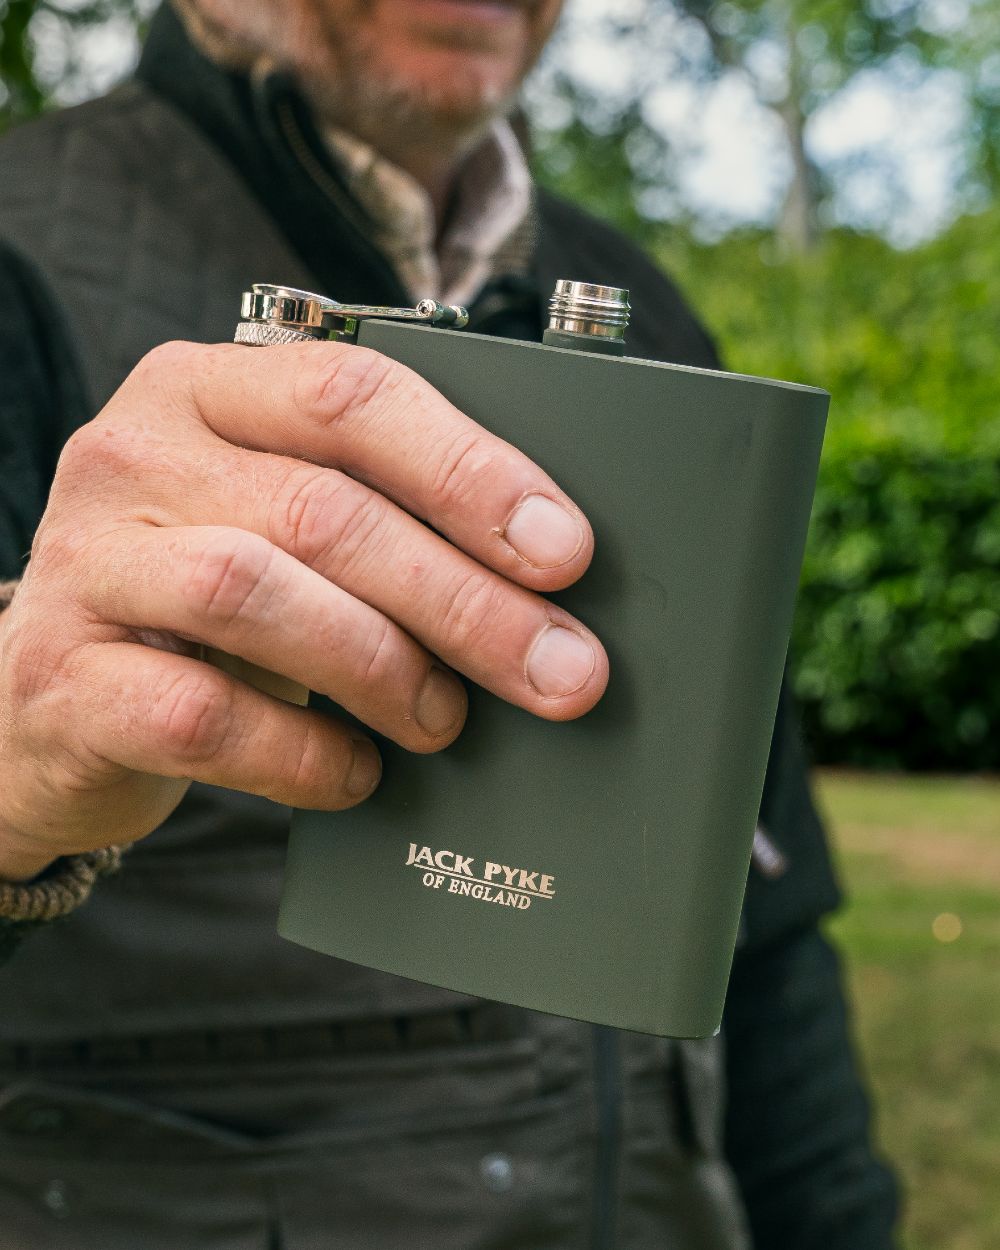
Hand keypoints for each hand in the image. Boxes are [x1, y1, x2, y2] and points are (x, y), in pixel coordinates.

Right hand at [0, 341, 606, 879]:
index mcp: (206, 389)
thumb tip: (541, 594)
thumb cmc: (203, 602)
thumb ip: (377, 522)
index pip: (350, 396)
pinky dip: (302, 752)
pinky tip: (353, 770)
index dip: (470, 472)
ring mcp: (86, 564)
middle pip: (323, 509)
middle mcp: (134, 454)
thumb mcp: (279, 528)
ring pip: (253, 593)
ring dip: (381, 666)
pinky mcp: (64, 678)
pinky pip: (201, 715)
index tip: (564, 551)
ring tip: (443, 719)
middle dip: (463, 598)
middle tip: (558, 667)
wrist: (54, 697)